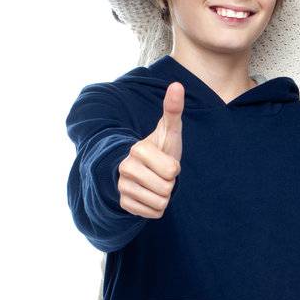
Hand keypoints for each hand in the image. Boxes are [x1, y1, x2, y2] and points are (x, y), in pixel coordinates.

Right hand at [117, 84, 183, 218]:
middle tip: (162, 174)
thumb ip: (173, 110)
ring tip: (157, 184)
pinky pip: (152, 214)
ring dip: (164, 197)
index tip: (166, 161)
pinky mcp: (124, 204)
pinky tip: (149, 195)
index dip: (174, 168)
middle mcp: (125, 168)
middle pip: (166, 189)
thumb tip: (177, 85)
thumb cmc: (161, 149)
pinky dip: (156, 208)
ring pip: (160, 203)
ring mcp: (122, 187)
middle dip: (170, 183)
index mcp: (137, 149)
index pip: (171, 171)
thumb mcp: (169, 132)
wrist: (143, 170)